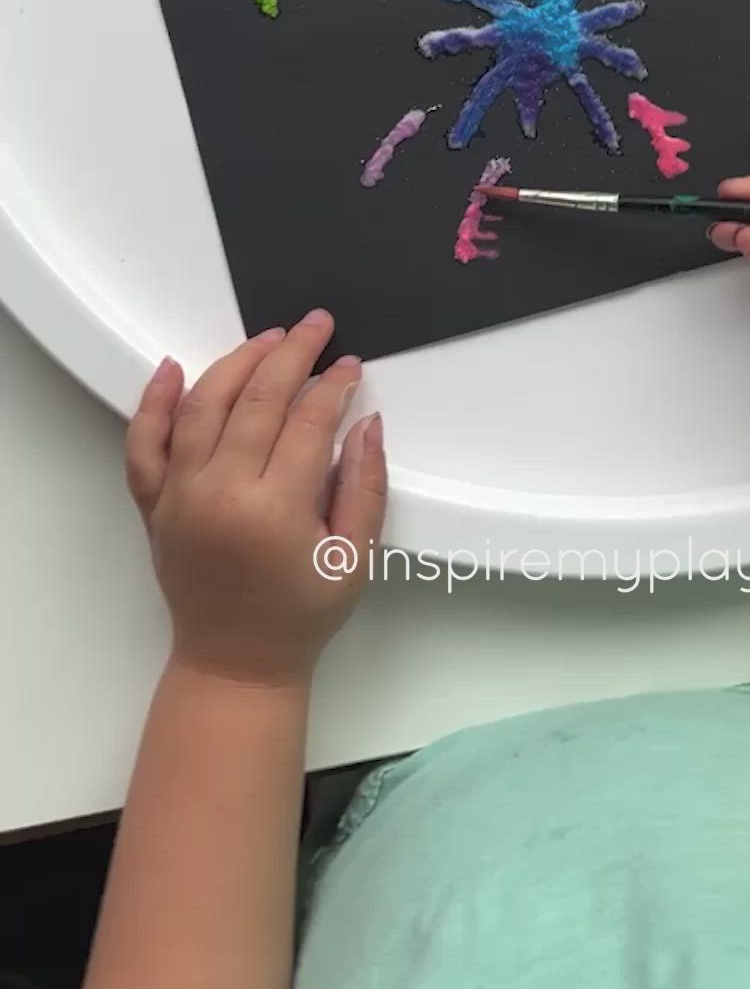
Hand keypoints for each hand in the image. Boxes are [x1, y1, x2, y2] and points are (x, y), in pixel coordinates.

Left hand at [125, 311, 386, 686]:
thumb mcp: (353, 558)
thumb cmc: (301, 614)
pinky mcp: (154, 505)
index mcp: (274, 510)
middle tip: (317, 326)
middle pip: (257, 401)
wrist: (235, 663)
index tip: (351, 364)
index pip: (308, 422)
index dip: (333, 386)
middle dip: (292, 355)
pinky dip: (152, 403)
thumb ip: (365, 487)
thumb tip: (367, 421)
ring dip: (236, 363)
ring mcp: (180, 496)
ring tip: (268, 338)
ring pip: (202, 408)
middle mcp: (220, 493)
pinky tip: (174, 368)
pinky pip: (143, 445)